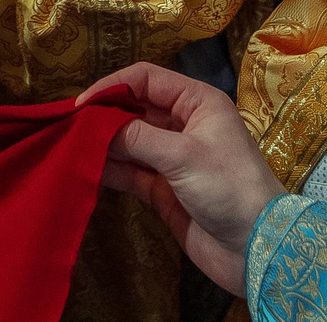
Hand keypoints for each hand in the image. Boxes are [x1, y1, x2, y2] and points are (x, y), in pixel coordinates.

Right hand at [80, 62, 284, 291]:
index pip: (147, 79)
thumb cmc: (229, 188)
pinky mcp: (164, 189)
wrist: (257, 248)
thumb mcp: (183, 155)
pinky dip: (110, 170)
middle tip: (69, 126)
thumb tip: (96, 127)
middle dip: (104, 115)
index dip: (113, 86)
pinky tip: (86, 169)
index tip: (81, 104)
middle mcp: (184, 124)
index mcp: (197, 103)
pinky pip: (131, 172)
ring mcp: (173, 158)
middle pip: (135, 109)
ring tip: (69, 147)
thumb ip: (137, 137)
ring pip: (130, 141)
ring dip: (103, 144)